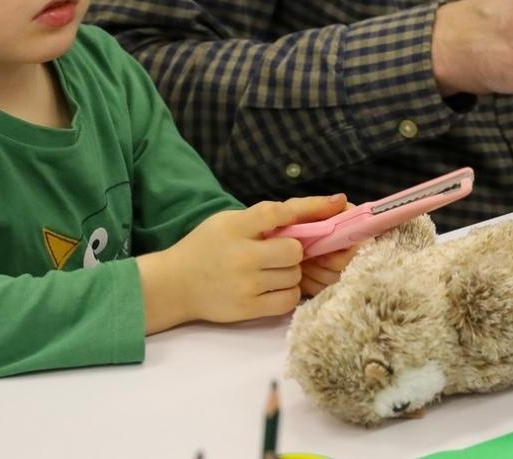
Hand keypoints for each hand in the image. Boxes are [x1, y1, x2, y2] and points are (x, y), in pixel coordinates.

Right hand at [138, 194, 346, 332]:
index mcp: (235, 227)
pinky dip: (287, 293)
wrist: (174, 285)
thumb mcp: (227, 221)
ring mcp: (245, 284)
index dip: (310, 208)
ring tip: (272, 270)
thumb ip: (262, 217)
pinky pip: (288, 299)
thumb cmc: (205, 247)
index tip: (337, 202)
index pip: (279, 212)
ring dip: (291, 272)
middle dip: (294, 250)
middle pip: (294, 249)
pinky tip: (274, 287)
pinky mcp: (247, 309)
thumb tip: (309, 212)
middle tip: (280, 252)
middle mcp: (241, 255)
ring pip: (294, 275)